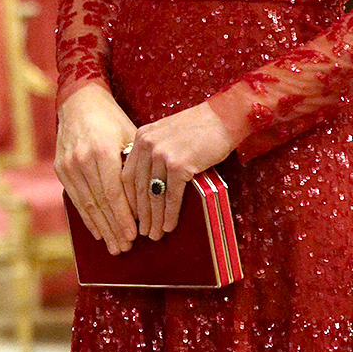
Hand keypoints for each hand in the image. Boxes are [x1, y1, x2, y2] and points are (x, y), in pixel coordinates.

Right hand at [55, 83, 138, 253]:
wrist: (80, 102)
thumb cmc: (112, 119)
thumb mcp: (129, 135)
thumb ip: (135, 165)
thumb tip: (150, 197)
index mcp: (102, 151)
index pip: (114, 193)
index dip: (123, 217)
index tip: (134, 235)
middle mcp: (82, 160)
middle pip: (99, 203)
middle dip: (113, 228)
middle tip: (124, 248)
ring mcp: (68, 165)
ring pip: (86, 205)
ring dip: (101, 228)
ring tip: (113, 246)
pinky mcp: (60, 169)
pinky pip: (75, 199)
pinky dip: (86, 217)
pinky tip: (97, 231)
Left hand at [122, 102, 235, 237]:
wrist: (225, 117)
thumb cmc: (201, 127)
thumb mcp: (168, 134)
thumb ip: (154, 152)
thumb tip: (148, 183)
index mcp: (142, 137)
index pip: (127, 175)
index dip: (128, 199)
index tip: (131, 216)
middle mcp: (148, 145)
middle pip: (138, 188)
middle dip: (140, 214)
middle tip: (142, 232)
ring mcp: (162, 155)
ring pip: (153, 195)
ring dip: (154, 218)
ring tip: (154, 234)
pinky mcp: (179, 165)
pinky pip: (171, 196)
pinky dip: (169, 214)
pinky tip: (169, 226)